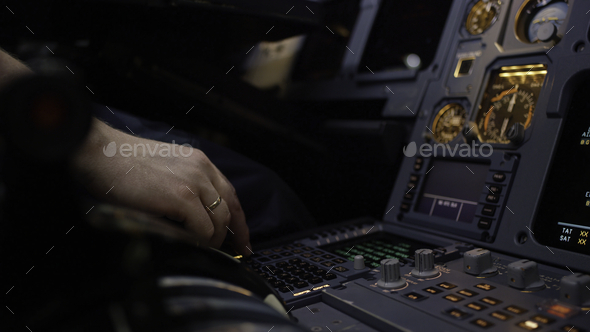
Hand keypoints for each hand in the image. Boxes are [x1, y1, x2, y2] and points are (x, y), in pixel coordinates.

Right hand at [73, 119, 250, 255]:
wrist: (102, 155)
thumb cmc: (124, 164)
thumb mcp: (166, 168)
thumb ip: (185, 185)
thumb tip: (195, 216)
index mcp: (199, 161)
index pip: (229, 193)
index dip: (239, 219)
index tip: (242, 239)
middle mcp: (202, 169)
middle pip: (228, 209)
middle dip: (232, 234)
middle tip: (230, 252)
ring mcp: (193, 183)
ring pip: (218, 222)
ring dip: (212, 240)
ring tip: (201, 249)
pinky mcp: (182, 198)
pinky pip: (202, 229)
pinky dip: (199, 241)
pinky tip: (190, 245)